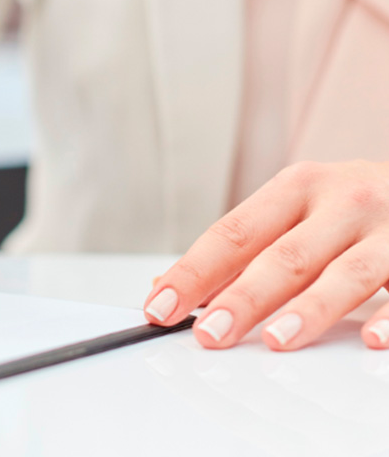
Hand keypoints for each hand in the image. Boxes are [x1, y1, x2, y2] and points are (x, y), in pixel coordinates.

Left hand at [144, 160, 388, 349]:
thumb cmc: (349, 206)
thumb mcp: (294, 212)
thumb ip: (238, 252)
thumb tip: (168, 286)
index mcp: (296, 188)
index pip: (233, 233)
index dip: (194, 271)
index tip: (160, 305)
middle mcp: (342, 202)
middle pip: (284, 256)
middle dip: (243, 297)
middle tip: (211, 334)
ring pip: (346, 273)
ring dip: (309, 309)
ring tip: (277, 339)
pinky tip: (370, 339)